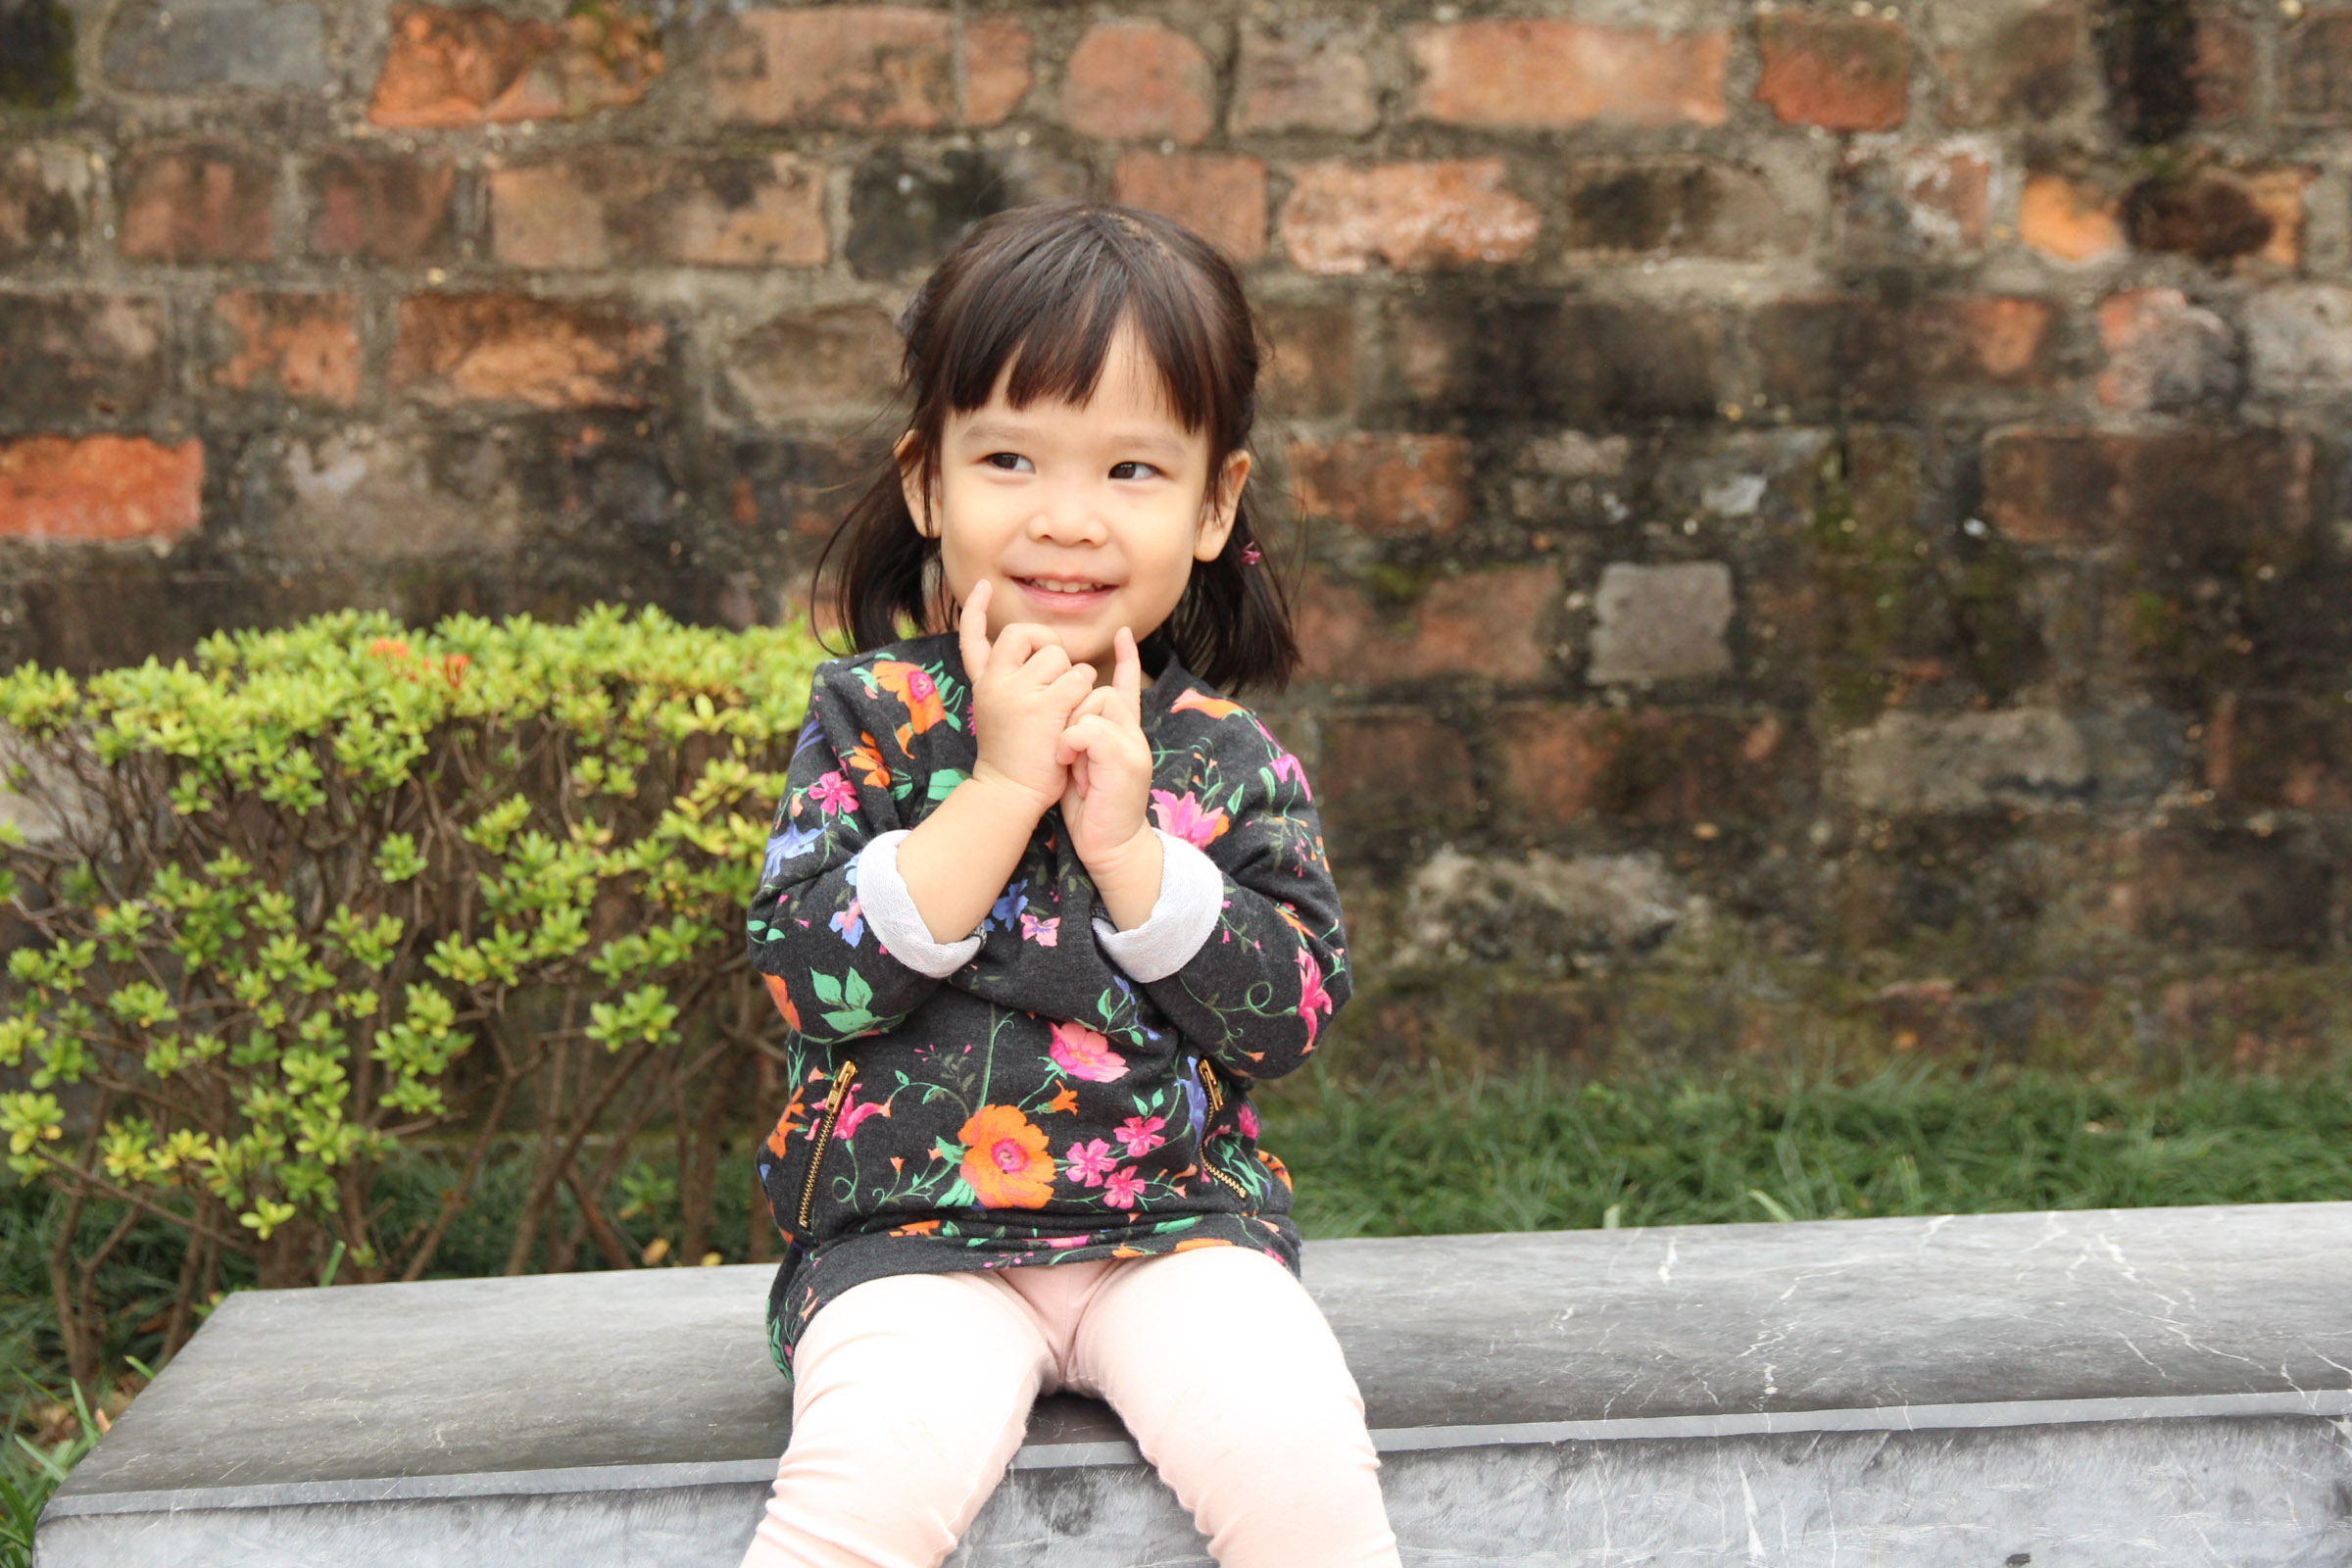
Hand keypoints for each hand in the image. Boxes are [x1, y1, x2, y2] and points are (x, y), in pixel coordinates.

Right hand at [959, 581, 1096, 819]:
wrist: (1010, 794)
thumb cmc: (1014, 758)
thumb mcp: (998, 713)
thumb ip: (1007, 681)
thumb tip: (1034, 649)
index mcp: (984, 682)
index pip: (973, 636)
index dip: (977, 609)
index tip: (983, 586)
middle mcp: (995, 681)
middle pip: (1029, 633)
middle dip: (1050, 649)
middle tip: (1054, 683)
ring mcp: (1017, 692)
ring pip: (1061, 656)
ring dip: (1073, 680)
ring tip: (1060, 714)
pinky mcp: (1043, 706)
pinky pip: (1079, 678)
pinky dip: (1085, 695)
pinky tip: (1072, 718)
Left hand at [1057, 627, 1160, 927]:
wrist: (1112, 846)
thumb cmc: (1092, 809)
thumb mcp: (1081, 763)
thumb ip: (1078, 736)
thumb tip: (1062, 714)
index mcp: (1123, 732)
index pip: (1127, 686)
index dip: (1127, 660)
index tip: (1125, 634)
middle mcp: (1132, 732)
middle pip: (1100, 690)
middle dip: (1074, 712)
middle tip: (1067, 750)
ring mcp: (1132, 743)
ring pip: (1096, 703)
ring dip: (1072, 729)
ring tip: (1069, 760)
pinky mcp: (1125, 759)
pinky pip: (1090, 729)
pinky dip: (1073, 743)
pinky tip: (1069, 762)